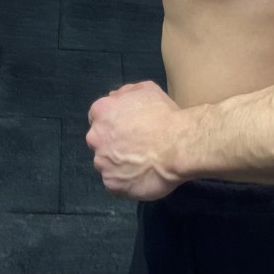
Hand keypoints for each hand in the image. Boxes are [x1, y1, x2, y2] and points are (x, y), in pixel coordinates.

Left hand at [86, 81, 184, 201]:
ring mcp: (102, 163)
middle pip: (98, 141)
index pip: (97, 118)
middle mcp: (96, 137)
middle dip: (112, 143)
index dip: (111, 123)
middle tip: (134, 146)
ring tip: (139, 163)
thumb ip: (125, 92)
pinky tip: (140, 176)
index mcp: (101, 111)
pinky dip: (124, 181)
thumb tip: (114, 98)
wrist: (177, 146)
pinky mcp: (112, 184)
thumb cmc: (163, 115)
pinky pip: (114, 182)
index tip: (125, 129)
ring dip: (117, 163)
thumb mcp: (146, 89)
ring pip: (105, 163)